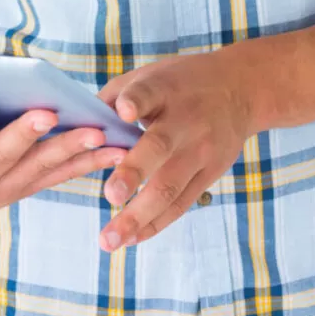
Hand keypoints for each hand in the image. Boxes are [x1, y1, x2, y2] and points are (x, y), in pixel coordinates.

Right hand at [0, 78, 127, 225]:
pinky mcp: (29, 186)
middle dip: (24, 135)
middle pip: (0, 156)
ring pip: (40, 167)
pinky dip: (90, 162)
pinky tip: (117, 148)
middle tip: (46, 111)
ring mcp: (5, 186)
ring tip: (98, 130)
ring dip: (71, 149)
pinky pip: (62, 175)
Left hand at [96, 48, 266, 250]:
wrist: (240, 90)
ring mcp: (201, 149)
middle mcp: (185, 120)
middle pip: (160, 147)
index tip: (125, 111)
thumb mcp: (152, 75)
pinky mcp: (210, 172)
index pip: (150, 93)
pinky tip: (131, 238)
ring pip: (169, 185)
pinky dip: (155, 223)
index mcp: (166, 90)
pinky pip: (181, 203)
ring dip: (139, 215)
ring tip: (110, 239)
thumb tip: (75, 127)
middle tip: (110, 195)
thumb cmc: (181, 83)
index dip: (137, 101)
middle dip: (134, 172)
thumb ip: (114, 97)